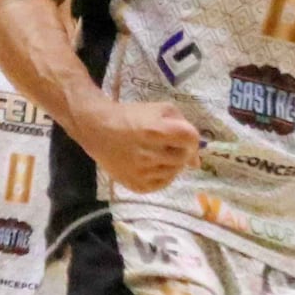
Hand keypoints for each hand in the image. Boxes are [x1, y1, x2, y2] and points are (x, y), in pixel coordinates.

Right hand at [85, 100, 200, 192]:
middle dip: (181, 151)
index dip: (192, 139)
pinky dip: (162, 175)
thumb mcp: (160, 110)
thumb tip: (196, 162)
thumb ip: (184, 128)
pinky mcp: (135, 185)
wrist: (98, 129)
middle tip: (168, 145)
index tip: (184, 138)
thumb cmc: (132, 116)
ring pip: (174, 172)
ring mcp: (141, 172)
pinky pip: (162, 184)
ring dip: (171, 163)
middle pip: (183, 158)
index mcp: (155, 130)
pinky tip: (152, 165)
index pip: (190, 138)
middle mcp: (148, 154)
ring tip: (156, 153)